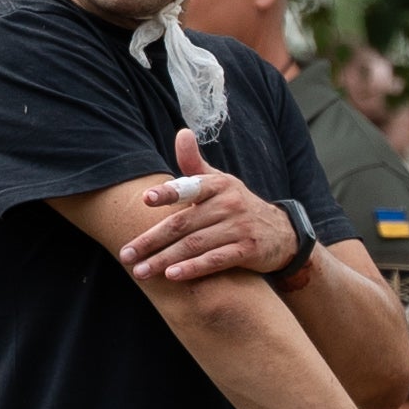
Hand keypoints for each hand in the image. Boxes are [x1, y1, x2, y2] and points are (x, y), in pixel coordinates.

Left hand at [122, 129, 295, 282]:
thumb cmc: (237, 206)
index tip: (146, 199)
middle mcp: (229, 203)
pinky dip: (193, 268)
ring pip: (195, 244)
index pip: (190, 187)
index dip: (169, 192)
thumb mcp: (220, 182)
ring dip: (165, 259)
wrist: (282, 233)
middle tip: (126, 255)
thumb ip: (194, 163)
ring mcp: (239, 227)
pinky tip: (172, 276)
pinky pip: (216, 261)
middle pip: (184, 223)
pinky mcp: (248, 251)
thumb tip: (181, 132)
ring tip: (140, 271)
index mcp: (218, 184)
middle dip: (152, 240)